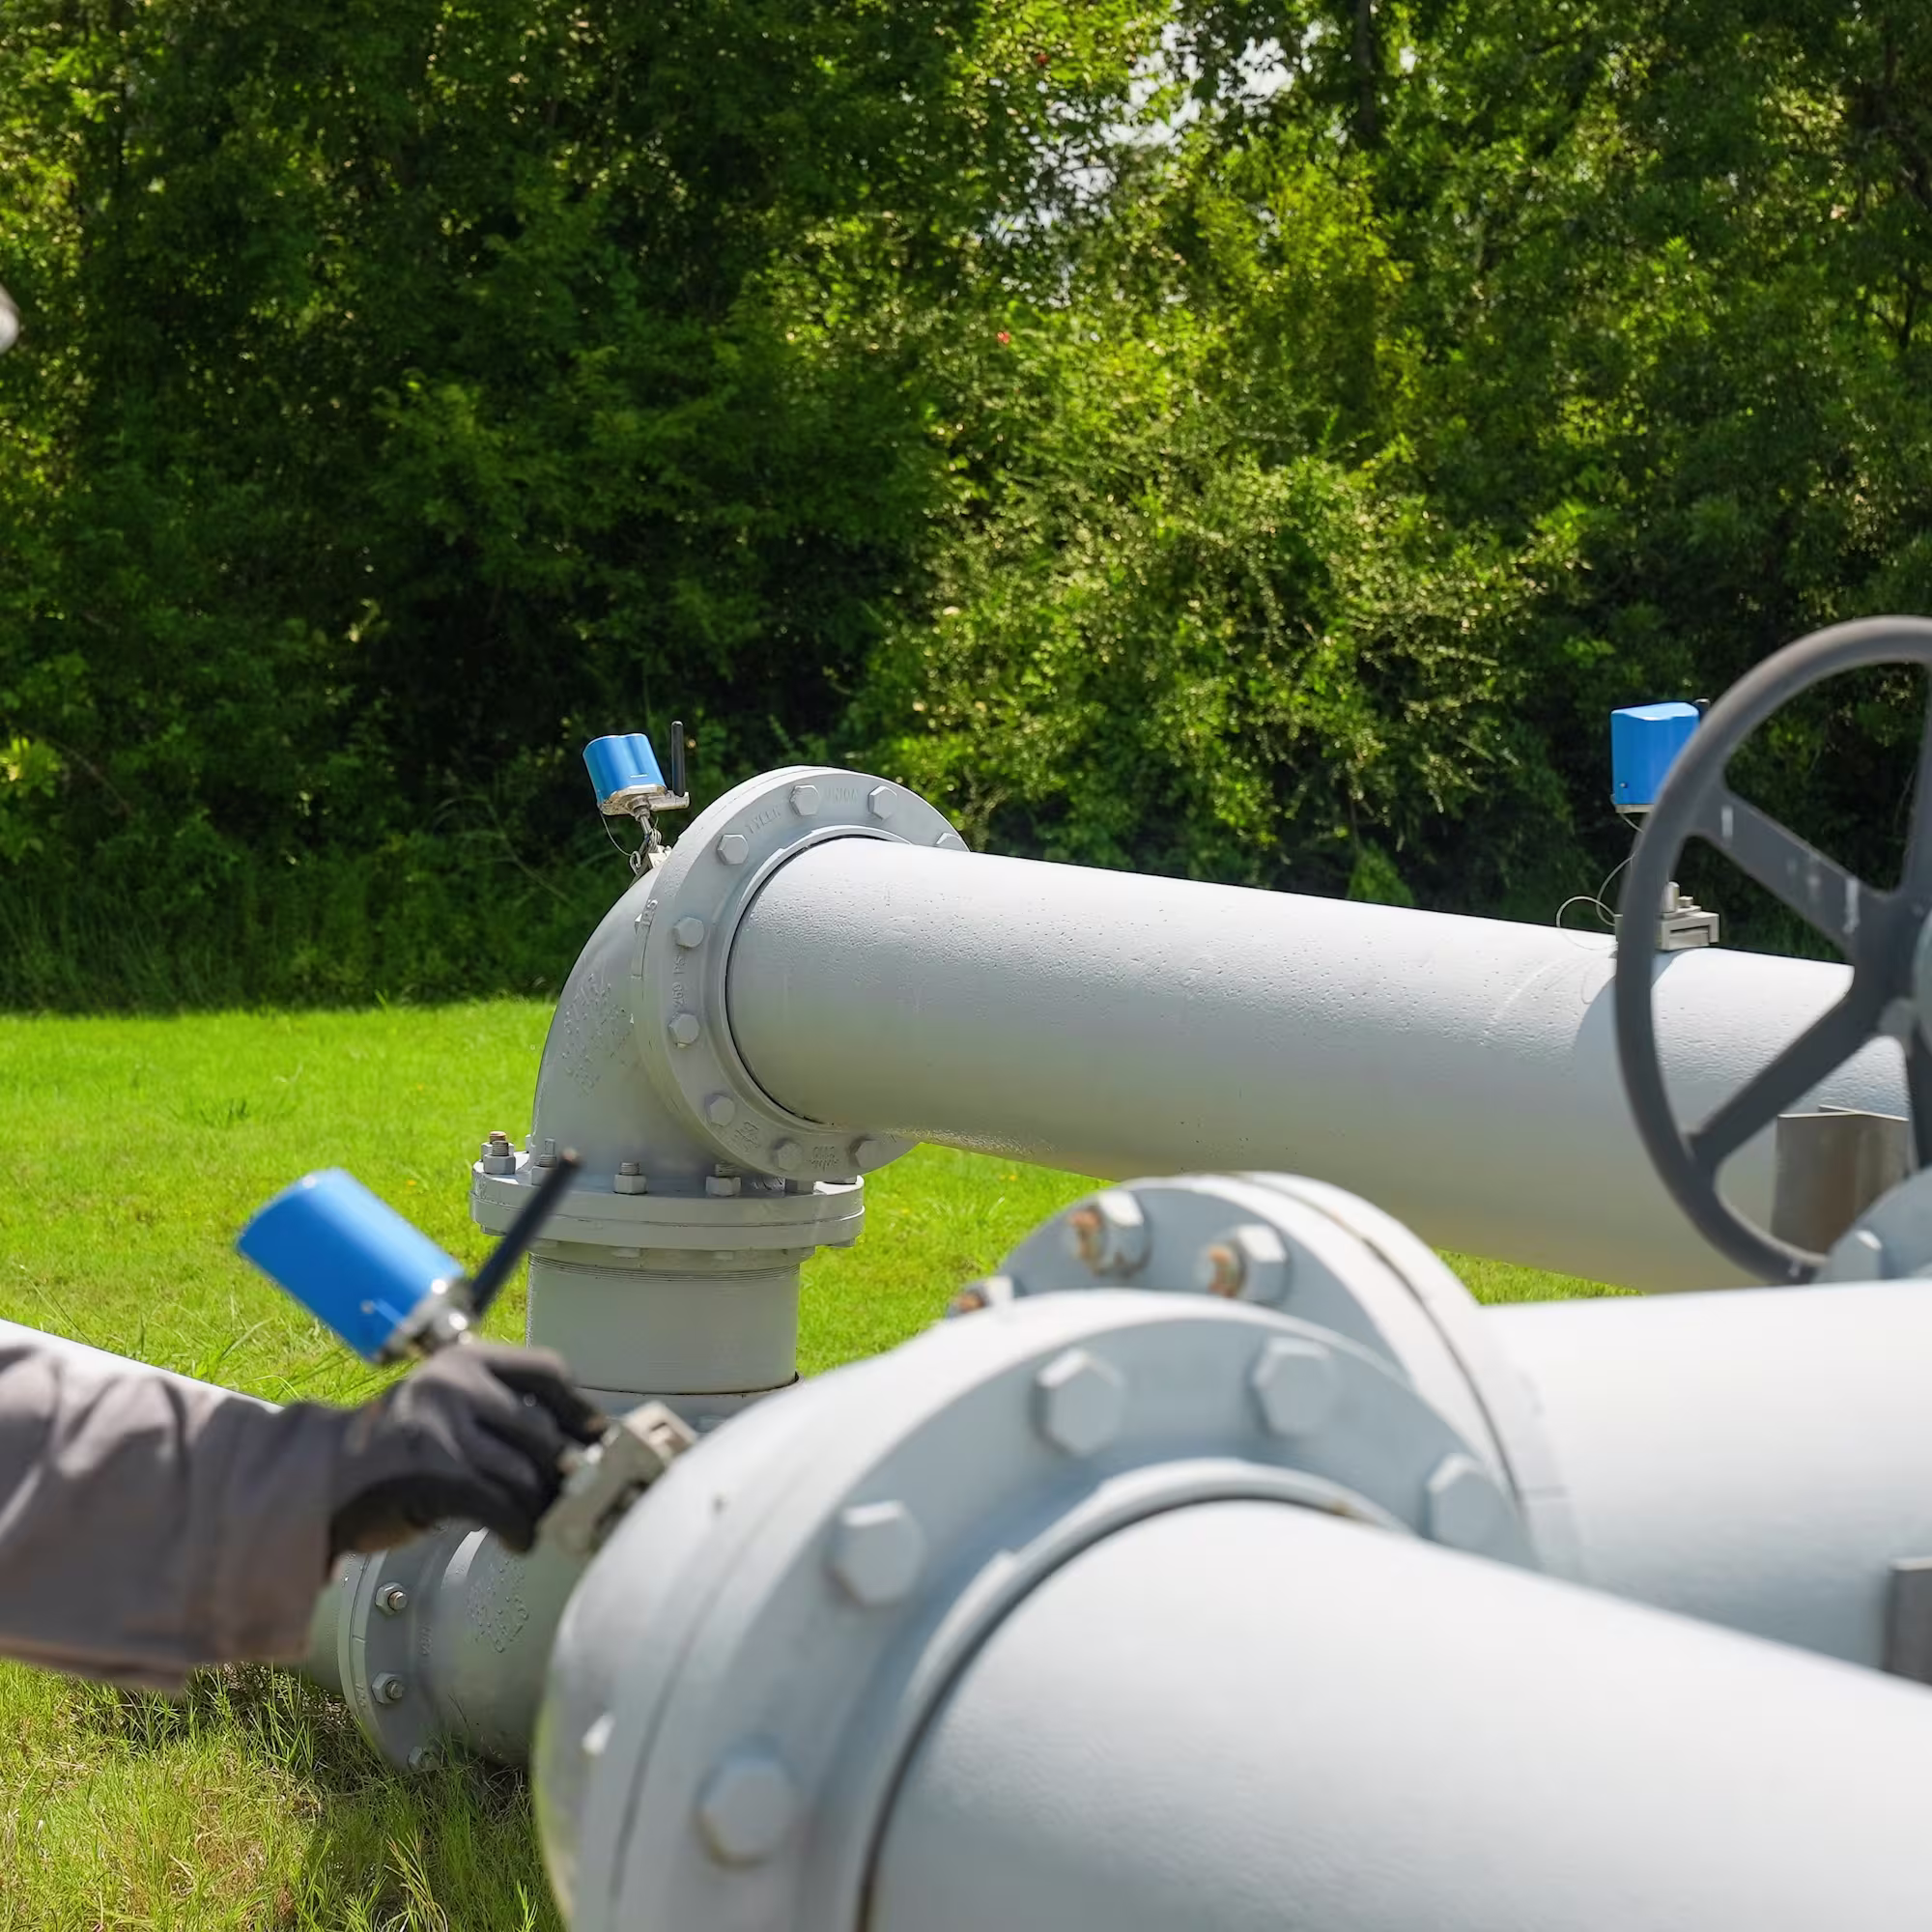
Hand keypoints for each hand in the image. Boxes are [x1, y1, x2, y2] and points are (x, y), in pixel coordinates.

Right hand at [325, 1343, 604, 1556]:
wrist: (320, 1480)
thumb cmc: (397, 1449)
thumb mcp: (446, 1406)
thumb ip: (499, 1412)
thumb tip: (580, 1447)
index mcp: (466, 1359)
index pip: (547, 1371)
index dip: (580, 1409)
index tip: (598, 1437)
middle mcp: (456, 1384)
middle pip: (543, 1431)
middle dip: (563, 1473)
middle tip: (571, 1499)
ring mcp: (443, 1427)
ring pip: (525, 1474)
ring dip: (541, 1509)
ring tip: (539, 1523)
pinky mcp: (435, 1474)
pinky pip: (501, 1506)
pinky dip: (518, 1530)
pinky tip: (518, 1540)